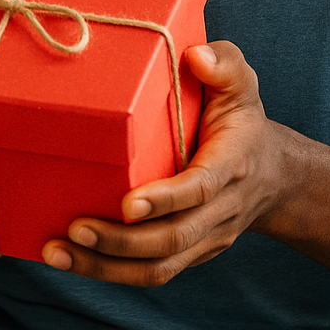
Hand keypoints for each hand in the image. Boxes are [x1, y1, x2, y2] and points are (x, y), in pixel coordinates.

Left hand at [40, 41, 287, 284]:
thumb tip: (197, 57)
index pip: (200, 189)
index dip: (166, 200)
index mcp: (231, 165)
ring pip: (159, 266)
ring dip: (105, 266)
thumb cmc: (241, 121)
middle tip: (74, 229)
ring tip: (57, 253)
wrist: (272, 175)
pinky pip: (153, 272)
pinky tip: (70, 260)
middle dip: (121, 241)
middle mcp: (220, 210)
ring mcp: (205, 238)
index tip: (127, 204)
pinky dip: (109, 272)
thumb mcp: (241, 85)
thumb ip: (225, 64)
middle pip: (173, 238)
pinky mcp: (190, 253)